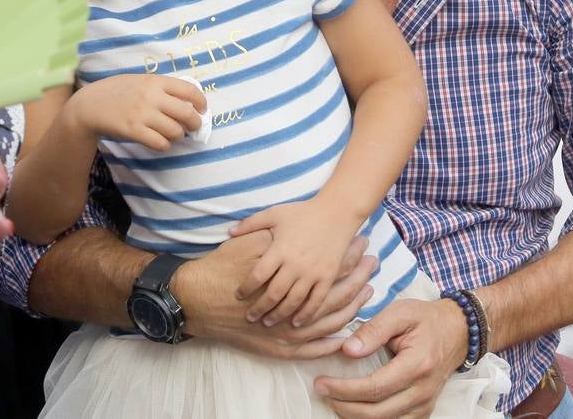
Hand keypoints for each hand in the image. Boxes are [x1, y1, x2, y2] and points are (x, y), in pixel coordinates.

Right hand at [67, 74, 204, 150]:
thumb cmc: (117, 92)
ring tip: (173, 135)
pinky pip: (160, 143)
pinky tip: (161, 143)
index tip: (203, 109)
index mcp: (155, 81)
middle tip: (194, 128)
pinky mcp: (133, 131)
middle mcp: (151, 97)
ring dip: (178, 136)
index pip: (189, 90)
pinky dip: (165, 145)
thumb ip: (161, 88)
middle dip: (195, 123)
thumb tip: (188, 101)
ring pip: (175, 131)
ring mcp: (142, 114)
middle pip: (186, 114)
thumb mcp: (140, 80)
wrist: (89, 105)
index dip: (201, 102)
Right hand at [175, 232, 376, 357]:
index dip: (347, 253)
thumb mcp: (253, 239)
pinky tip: (345, 336)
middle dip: (357, 276)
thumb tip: (301, 226)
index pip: (326, 262)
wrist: (198, 295)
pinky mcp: (276, 344)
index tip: (363, 242)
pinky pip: (310, 346)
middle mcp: (290, 298)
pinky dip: (329, 342)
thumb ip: (279, 233)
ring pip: (327, 318)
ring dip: (351, 306)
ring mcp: (284, 325)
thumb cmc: (225, 264)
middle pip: (334, 290)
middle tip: (374, 264)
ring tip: (368, 293)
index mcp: (288, 270)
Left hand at [230, 198, 355, 325]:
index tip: (238, 296)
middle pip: (273, 294)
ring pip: (293, 301)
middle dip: (259, 308)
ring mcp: (312, 272)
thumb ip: (251, 223)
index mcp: (280, 249)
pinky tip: (296, 323)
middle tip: (249, 318)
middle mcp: (295, 264)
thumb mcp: (275, 213)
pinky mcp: (327, 276)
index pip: (257, 276)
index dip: (246, 289)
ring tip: (267, 323)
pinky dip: (306, 314)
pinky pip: (316, 301)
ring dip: (279, 315)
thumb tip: (230, 232)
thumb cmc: (303, 212)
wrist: (336, 212)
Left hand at [314, 297, 466, 418]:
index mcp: (417, 365)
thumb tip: (347, 350)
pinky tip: (354, 407)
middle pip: (376, 413)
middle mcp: (422, 391)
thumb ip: (373, 330)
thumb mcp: (400, 312)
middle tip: (321, 390)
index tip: (322, 382)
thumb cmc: (426, 319)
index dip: (344, 389)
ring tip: (334, 399)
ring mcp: (425, 405)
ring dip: (354, 416)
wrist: (457, 331)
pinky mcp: (423, 411)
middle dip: (343, 405)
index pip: (374, 387)